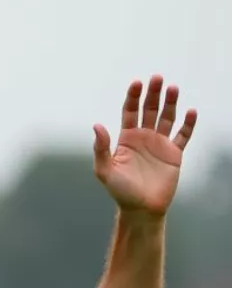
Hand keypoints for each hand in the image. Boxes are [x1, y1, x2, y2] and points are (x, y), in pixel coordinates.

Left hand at [93, 76, 196, 218]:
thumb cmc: (121, 191)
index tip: (136, 83)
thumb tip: (97, 125)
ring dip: (170, 103)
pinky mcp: (174, 153)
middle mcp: (144, 138)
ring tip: (173, 88)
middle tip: (157, 78)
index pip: (129, 112)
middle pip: (149, 110)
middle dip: (153, 94)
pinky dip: (188, 124)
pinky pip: (183, 135)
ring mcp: (160, 144)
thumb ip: (101, 149)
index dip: (133, 97)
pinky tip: (190, 112)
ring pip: (167, 117)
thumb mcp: (105, 171)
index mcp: (126, 139)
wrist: (141, 209)